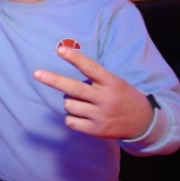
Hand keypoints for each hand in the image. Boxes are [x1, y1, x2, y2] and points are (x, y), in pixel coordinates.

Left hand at [32, 46, 153, 138]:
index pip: (91, 68)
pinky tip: (82, 116)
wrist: (142, 122)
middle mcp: (105, 99)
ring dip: (69, 102)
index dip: (75, 58)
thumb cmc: (122, 97)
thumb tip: (65, 79)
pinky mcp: (96, 130)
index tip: (60, 50)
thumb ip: (94, 79)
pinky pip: (70, 121)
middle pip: (74, 88)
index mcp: (111, 82)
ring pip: (69, 105)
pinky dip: (71, 117)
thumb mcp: (115, 82)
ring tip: (83, 104)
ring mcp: (100, 116)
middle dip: (53, 80)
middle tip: (37, 73)